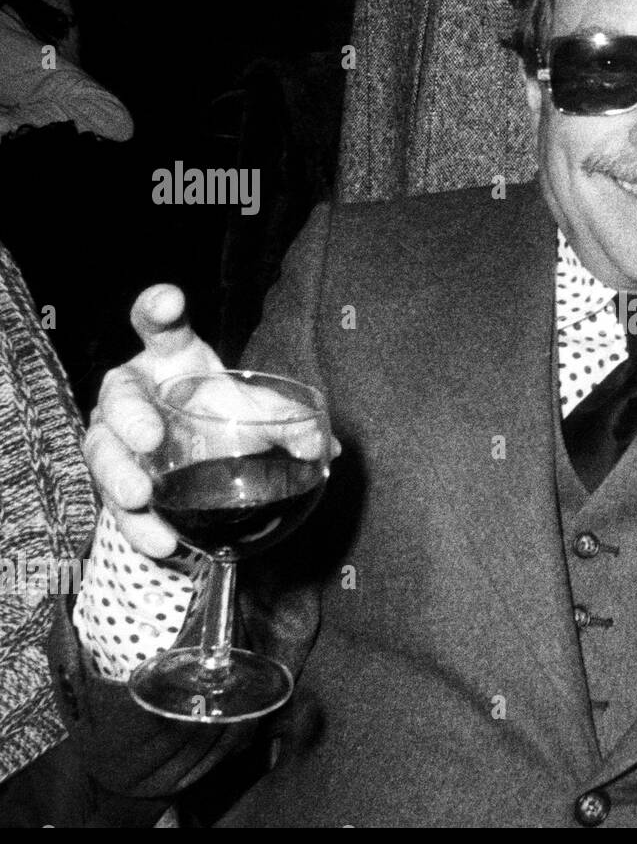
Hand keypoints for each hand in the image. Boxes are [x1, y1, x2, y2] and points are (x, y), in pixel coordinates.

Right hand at [83, 285, 336, 557]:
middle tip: (149, 436)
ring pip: (102, 450)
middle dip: (129, 413)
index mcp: (170, 361)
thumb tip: (328, 448)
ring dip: (118, 474)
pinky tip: (163, 542)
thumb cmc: (225, 418)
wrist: (202, 466)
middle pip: (118, 394)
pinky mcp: (118, 484)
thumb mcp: (258, 413)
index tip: (170, 301)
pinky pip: (118, 505)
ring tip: (139, 496)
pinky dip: (138, 527)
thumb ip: (288, 422)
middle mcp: (135, 395)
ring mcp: (117, 439)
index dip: (157, 309)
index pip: (158, 327)